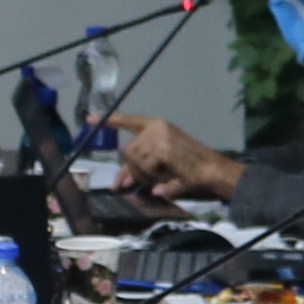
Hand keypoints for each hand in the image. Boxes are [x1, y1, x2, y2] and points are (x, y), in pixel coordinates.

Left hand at [113, 117, 232, 198]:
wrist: (212, 171)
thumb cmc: (190, 169)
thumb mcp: (160, 167)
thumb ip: (138, 171)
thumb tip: (117, 185)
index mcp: (158, 126)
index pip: (130, 120)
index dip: (109, 120)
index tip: (90, 119)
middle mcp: (157, 127)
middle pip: (127, 151)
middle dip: (132, 170)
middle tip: (146, 180)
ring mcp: (160, 136)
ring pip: (135, 161)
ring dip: (145, 175)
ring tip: (165, 176)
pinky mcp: (163, 149)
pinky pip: (146, 169)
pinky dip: (155, 178)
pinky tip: (169, 176)